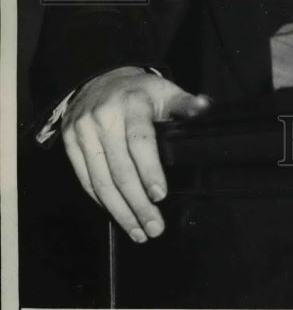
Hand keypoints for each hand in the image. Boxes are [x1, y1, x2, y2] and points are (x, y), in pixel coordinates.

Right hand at [61, 66, 210, 242]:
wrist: (98, 77)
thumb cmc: (138, 90)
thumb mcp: (164, 90)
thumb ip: (184, 103)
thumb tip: (205, 108)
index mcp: (132, 104)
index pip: (140, 142)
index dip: (150, 171)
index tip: (160, 195)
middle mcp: (104, 118)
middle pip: (120, 169)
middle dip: (138, 203)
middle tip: (154, 227)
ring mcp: (83, 132)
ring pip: (101, 180)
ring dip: (120, 211)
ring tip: (138, 231)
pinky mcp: (69, 144)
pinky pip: (86, 179)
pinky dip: (102, 200)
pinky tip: (117, 214)